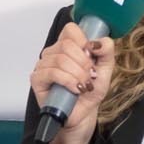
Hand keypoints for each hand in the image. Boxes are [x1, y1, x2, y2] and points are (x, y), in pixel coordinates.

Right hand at [31, 21, 115, 139]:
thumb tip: (96, 41)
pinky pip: (52, 73)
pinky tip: (75, 89)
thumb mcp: (106, 68)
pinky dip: (68, 81)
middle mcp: (53, 52)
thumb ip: (106, 50)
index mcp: (67, 46)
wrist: (83, 113)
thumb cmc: (90, 91)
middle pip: (67, 45)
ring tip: (84, 86)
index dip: (83, 41)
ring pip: (60, 59)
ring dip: (77, 74)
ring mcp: (43, 65)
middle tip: (89, 76)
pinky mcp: (37, 79)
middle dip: (83, 63)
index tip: (91, 56)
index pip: (70, 29)